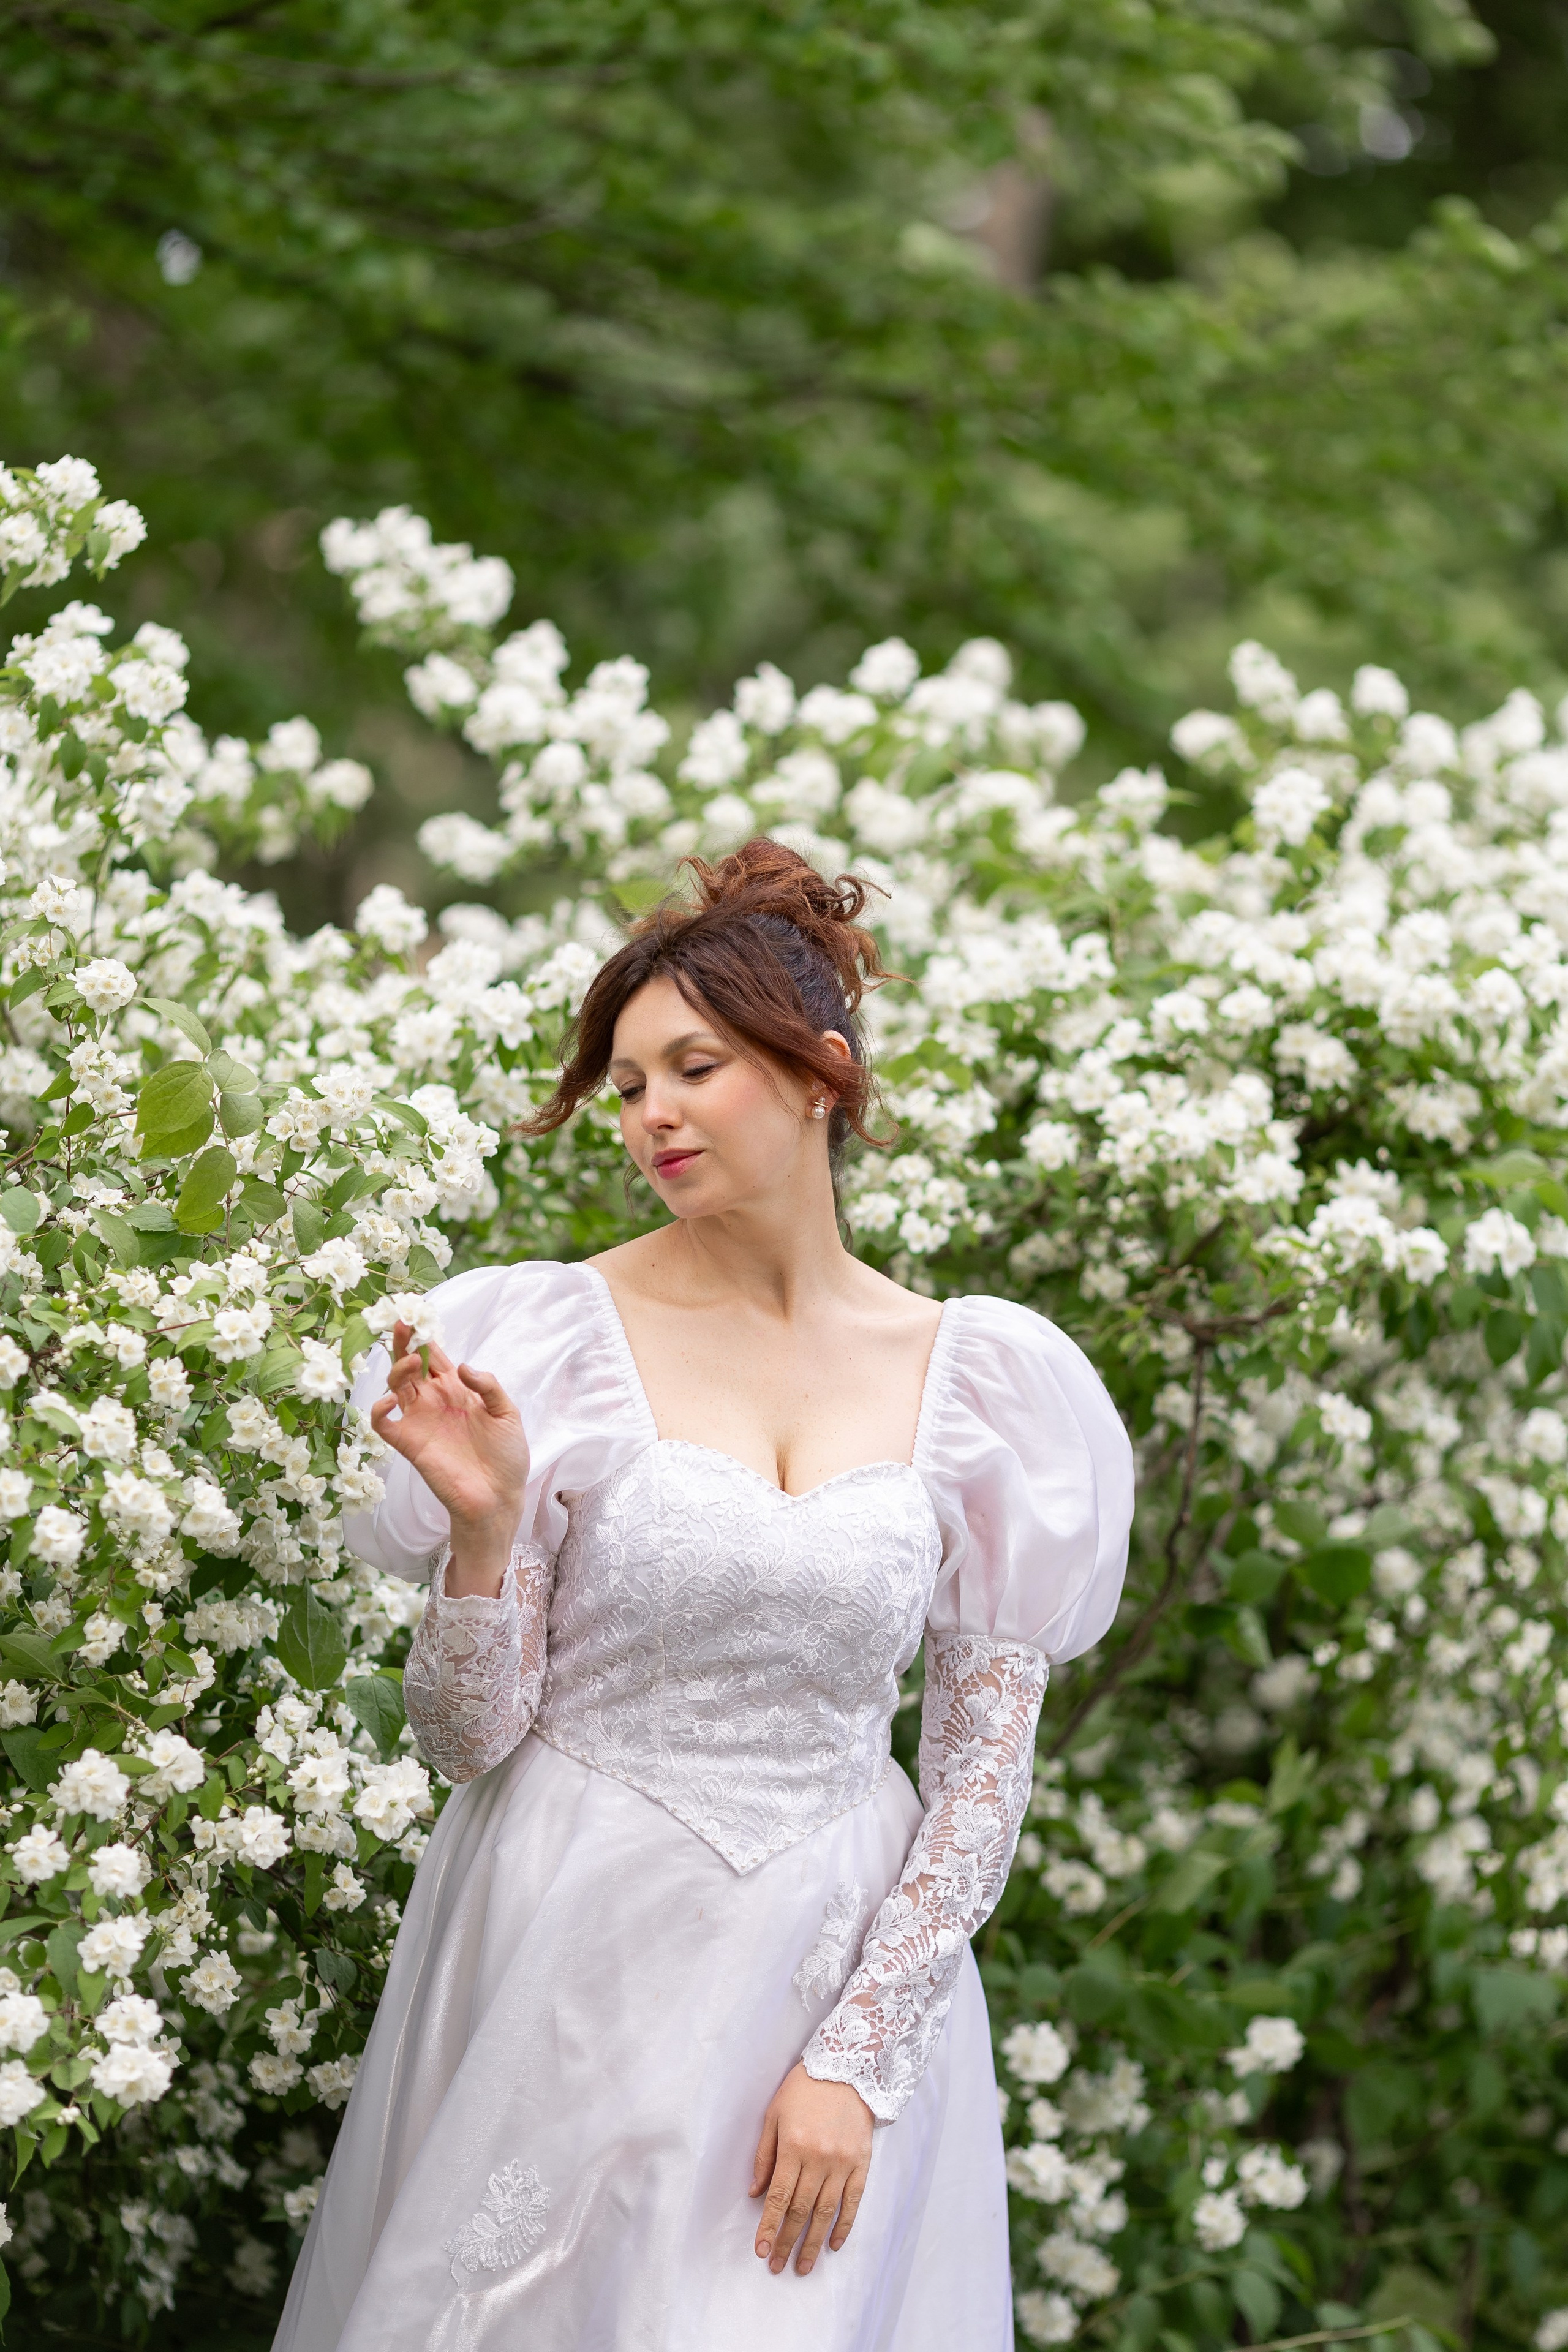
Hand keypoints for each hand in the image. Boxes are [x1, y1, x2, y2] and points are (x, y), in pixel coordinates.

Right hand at [370, 1322, 528, 1592]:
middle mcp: (435, 1401)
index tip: (418, 1316)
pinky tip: (391, 1401)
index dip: (425, 1337)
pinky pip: (384, 1424)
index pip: (435, 1357)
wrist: (499, 1498)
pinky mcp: (410, 1444)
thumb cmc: (507, 1457)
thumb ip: (488, 1387)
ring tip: (409, 1363)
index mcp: (458, 1391)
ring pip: (395, 1386)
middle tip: (400, 1323)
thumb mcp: (507, 1415)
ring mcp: (420, 1421)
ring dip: (396, 1369)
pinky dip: (379, 1410)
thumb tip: (463, 1366)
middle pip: (411, 1364)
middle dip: (403, 1342)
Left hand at [749, 2063, 871, 2276]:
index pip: (779, 2198)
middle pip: (801, 2210)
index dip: (769, 2227)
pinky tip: (834, 2244)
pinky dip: (844, 2226)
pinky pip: (853, 2202)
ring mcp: (843, 2164)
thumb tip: (755, 2193)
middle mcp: (819, 2159)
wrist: (848, 2068)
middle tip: (776, 2266)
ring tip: (803, 2267)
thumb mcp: (774, 2114)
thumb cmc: (804, 2089)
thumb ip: (764, 2155)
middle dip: (787, 2242)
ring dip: (813, 2243)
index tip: (760, 2251)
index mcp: (794, 2146)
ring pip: (825, 2213)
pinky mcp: (861, 2163)